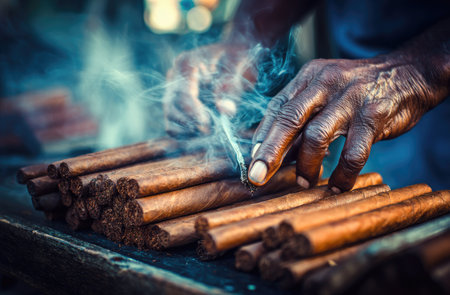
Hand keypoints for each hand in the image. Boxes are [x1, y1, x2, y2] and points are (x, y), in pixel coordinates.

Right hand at [163, 44, 259, 136]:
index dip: (192, 113)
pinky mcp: (178, 102)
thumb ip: (232, 87)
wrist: (235, 54)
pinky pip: (174, 123)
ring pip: (170, 118)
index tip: (207, 125)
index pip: (181, 93)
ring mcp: (174, 89)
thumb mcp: (239, 67)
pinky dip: (187, 132)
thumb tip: (224, 110)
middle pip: (171, 107)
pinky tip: (204, 131)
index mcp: (186, 63)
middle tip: (212, 130)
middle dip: (190, 124)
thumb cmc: (238, 57)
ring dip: (188, 130)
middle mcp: (174, 76)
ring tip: (210, 130)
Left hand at [248, 48, 448, 191]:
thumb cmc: (356, 90)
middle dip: (270, 152)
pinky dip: (342, 175)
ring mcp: (350, 99)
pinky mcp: (374, 116)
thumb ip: (300, 116)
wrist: (406, 74)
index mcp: (308, 78)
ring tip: (304, 182)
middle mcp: (325, 84)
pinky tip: (337, 187)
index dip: (262, 137)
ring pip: (317, 136)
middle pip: (289, 120)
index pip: (277, 108)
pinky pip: (353, 154)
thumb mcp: (324, 90)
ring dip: (306, 165)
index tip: (252, 161)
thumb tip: (273, 149)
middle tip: (257, 177)